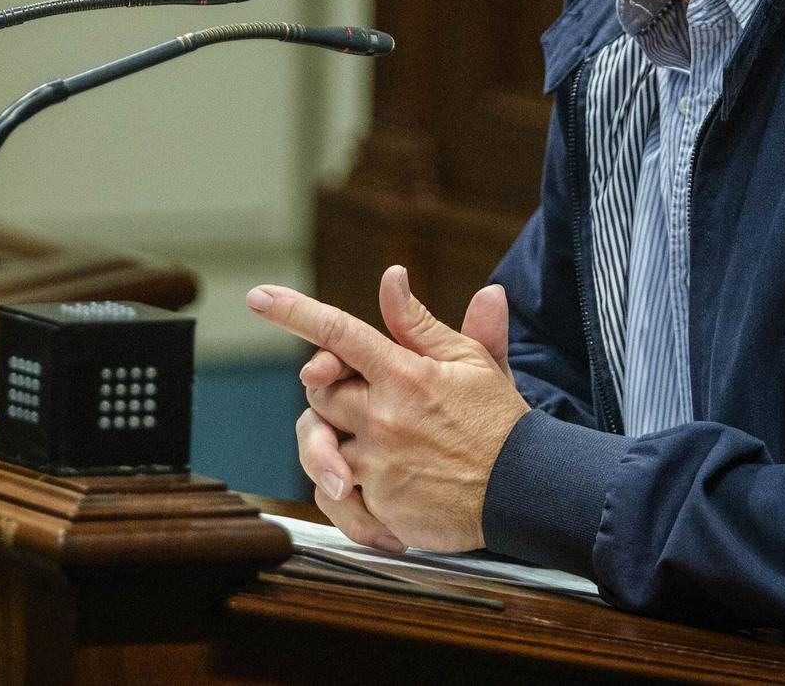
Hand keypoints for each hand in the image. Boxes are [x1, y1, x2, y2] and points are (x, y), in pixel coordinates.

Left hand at [247, 266, 526, 551]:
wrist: (526, 489)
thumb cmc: (498, 421)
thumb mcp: (469, 361)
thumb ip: (418, 323)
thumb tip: (391, 277)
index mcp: (405, 375)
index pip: (338, 334)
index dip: (294, 311)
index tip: (258, 297)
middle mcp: (384, 417)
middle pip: (318, 395)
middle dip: (330, 393)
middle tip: (365, 400)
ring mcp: (379, 465)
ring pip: (319, 447)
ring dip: (333, 444)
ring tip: (369, 449)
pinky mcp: (380, 507)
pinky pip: (332, 498)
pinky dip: (342, 492)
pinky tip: (372, 487)